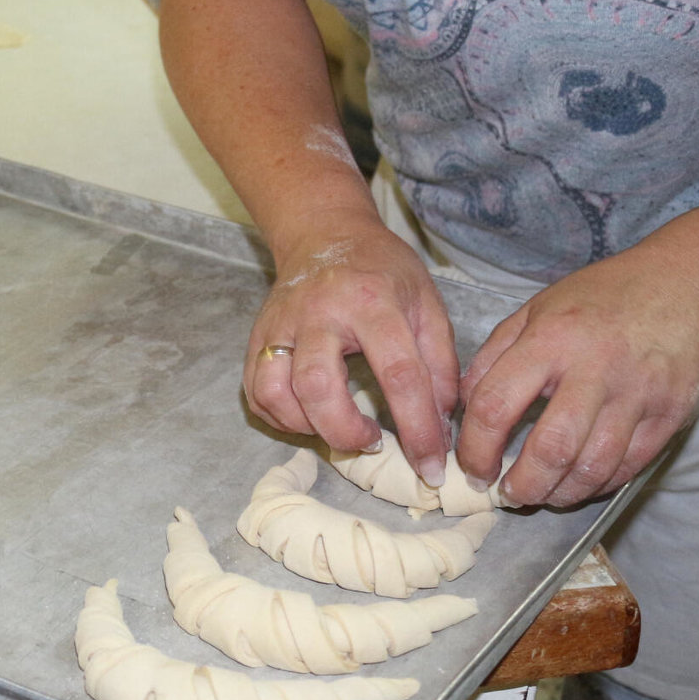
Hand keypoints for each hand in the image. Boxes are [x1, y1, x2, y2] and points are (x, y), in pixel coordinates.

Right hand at [246, 211, 459, 481]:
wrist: (324, 234)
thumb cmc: (382, 271)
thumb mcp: (427, 303)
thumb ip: (441, 363)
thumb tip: (442, 422)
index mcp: (372, 302)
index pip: (400, 375)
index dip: (418, 428)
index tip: (431, 465)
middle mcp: (319, 313)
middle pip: (318, 386)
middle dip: (346, 431)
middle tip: (372, 441)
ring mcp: (280, 325)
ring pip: (276, 391)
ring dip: (308, 426)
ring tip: (339, 429)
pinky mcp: (257, 337)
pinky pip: (256, 392)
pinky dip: (281, 417)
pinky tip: (310, 417)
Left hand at [455, 248, 698, 507]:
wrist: (682, 285)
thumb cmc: (598, 298)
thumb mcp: (532, 310)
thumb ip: (493, 358)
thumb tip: (462, 410)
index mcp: (549, 340)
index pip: (496, 406)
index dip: (475, 449)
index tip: (472, 469)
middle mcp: (594, 370)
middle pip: (550, 449)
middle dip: (521, 486)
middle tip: (507, 495)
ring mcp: (637, 395)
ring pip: (592, 467)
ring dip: (558, 494)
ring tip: (539, 494)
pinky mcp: (670, 415)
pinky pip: (628, 467)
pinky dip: (597, 484)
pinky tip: (577, 483)